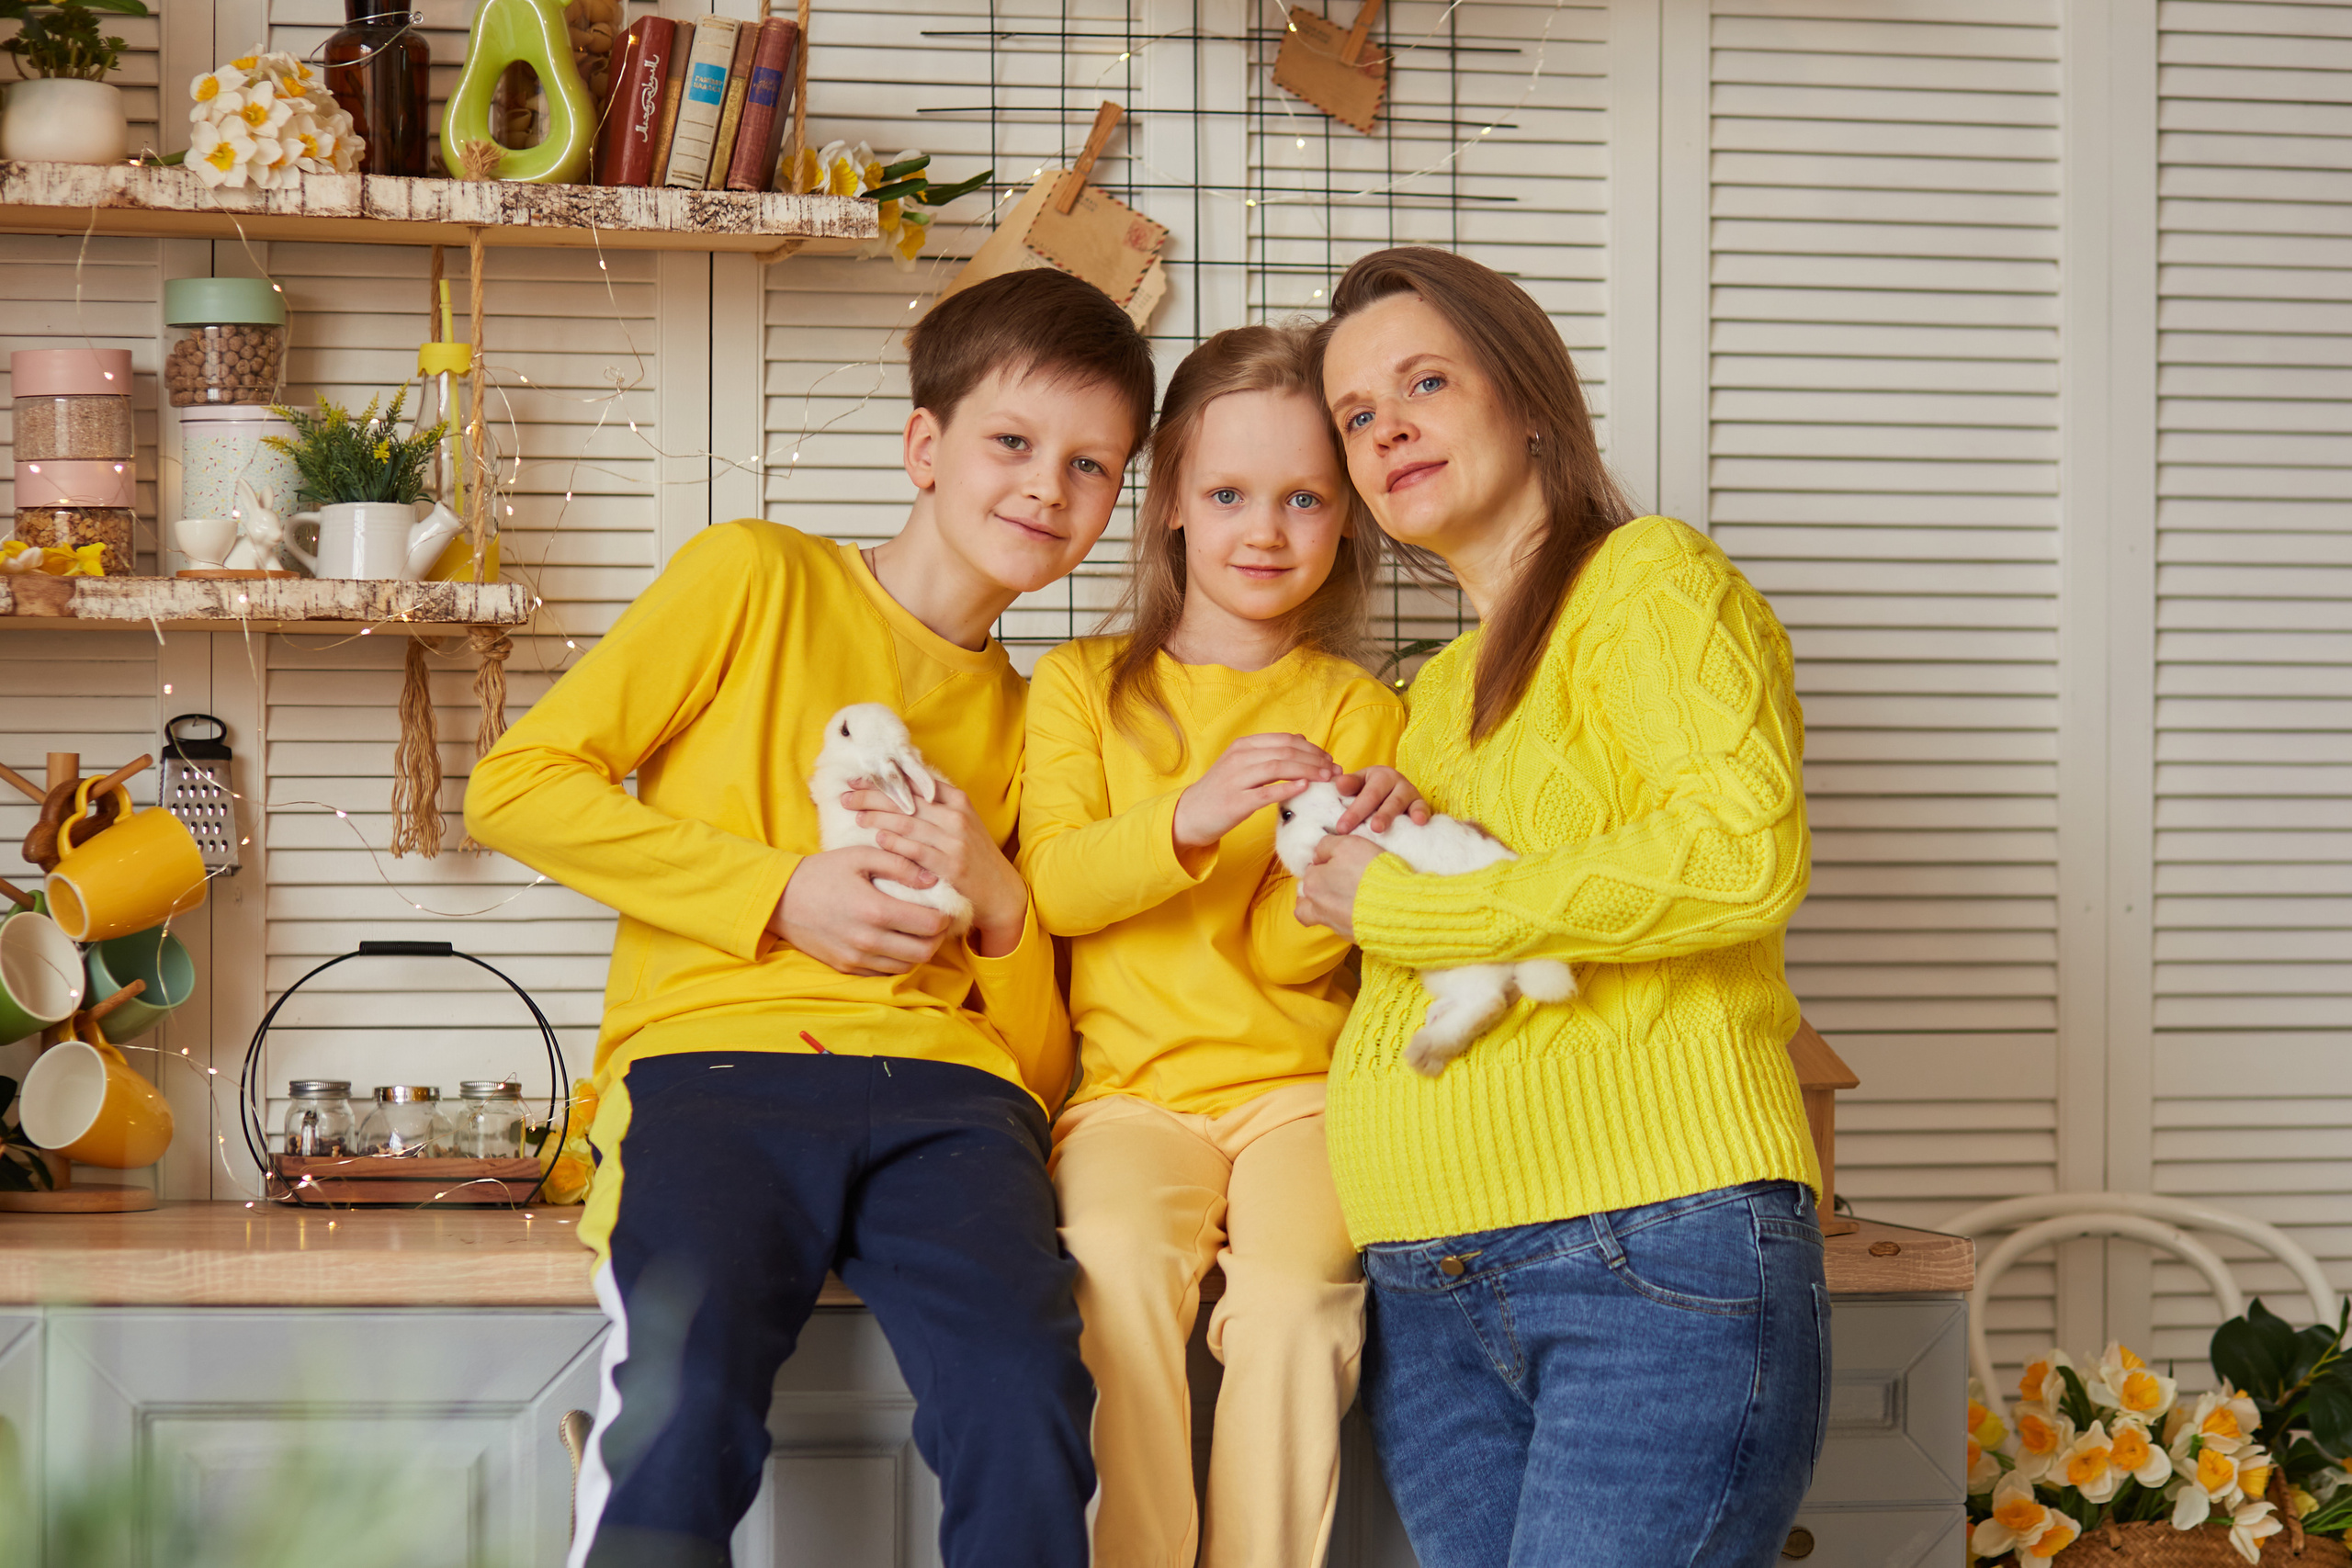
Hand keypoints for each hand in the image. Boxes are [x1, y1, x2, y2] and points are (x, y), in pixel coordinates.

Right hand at [773, 845, 952, 975]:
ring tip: (918, 932)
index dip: (944, 917)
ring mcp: (856, 958)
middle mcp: (868, 941)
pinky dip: (897, 960)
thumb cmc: (821, 872)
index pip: (929, 924)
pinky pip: (884, 973)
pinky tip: (896, 942)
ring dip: (919, 951)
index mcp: (875, 910)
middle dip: (937, 938)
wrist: (779, 900)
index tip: (945, 907)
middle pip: (924, 951)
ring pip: (906, 966)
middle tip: (936, 922)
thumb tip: (933, 879)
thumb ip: (900, 864)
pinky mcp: (846, 968)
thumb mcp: (860, 856)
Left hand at [846, 782, 1029, 956]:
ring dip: (878, 818)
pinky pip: (916, 851)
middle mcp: (956, 816)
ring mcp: (955, 841)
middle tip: (845, 797)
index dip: (882, 780)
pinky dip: (895, 843)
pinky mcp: (951, 865)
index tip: (856, 780)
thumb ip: (936, 807)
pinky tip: (878, 840)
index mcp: (958, 800)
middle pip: (906, 800)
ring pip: (907, 822)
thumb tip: (897, 791)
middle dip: (871, 796)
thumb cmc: (974, 856)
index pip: (914, 783)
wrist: (1001, 892)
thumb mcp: (962, 824)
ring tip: (856, 817)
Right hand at [1172, 733, 1339, 850]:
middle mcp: (1239, 758)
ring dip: (1307, 771)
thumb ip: (1270, 751)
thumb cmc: (1222, 790)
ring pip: (1278, 768)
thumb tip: (1302, 739)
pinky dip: (1286, 788)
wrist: (1189, 814)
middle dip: (1315, 760)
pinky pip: (1265, 792)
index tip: (1329, 759)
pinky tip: (1304, 788)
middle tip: (1335, 770)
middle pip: (1285, 752)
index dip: (1311, 748)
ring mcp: (1236, 779)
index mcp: (1243, 746)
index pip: (1285, 740)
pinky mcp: (1235, 802)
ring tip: (1327, 778)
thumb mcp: (1242, 764)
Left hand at [1295, 833, 1383, 939]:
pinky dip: (1349, 919)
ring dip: (1327, 909)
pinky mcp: (1352, 936)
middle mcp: (1318, 907)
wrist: (1396, 906)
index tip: (1338, 863)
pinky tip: (1363, 910)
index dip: (1323, 865)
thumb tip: (1318, 855)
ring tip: (1343, 901)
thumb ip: (1326, 846)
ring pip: (1320, 919)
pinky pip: (1343, 927)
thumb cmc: (1370, 872)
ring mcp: (1335, 925)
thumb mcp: (1347, 844)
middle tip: (1331, 885)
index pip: (1310, 871)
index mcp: (1313, 884)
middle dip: (1313, 893)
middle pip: (1304, 902)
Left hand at [1333, 765, 1430, 834]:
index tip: (1341, 828)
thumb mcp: (1360, 783)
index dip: (1353, 811)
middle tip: (1355, 829)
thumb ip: (1350, 784)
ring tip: (1378, 828)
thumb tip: (1339, 784)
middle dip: (1365, 813)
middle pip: (1379, 797)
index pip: (1364, 794)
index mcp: (1378, 775)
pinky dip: (1421, 813)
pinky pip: (1422, 807)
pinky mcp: (1421, 803)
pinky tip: (1419, 822)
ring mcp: (1409, 792)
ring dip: (1388, 815)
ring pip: (1398, 803)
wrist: (1397, 788)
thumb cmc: (1373, 789)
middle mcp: (1395, 781)